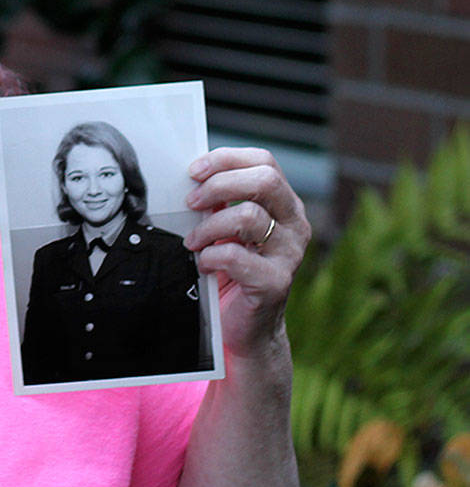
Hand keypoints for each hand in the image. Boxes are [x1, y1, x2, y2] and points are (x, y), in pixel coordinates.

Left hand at [183, 147, 309, 358]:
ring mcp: (290, 254)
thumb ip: (219, 202)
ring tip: (193, 241)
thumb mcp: (227, 228)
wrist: (247, 327)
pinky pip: (236, 256)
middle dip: (219, 185)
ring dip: (209, 226)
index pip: (264, 162)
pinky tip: (202, 265)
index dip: (226, 159)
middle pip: (264, 180)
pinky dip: (210, 256)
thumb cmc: (233, 271)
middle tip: (191, 202)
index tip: (194, 170)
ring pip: (248, 215)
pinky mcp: (276, 282)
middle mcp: (295, 224)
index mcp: (284, 204)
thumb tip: (192, 177)